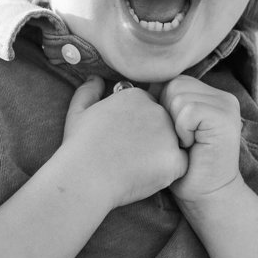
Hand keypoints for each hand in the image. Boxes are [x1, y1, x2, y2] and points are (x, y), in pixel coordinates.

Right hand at [59, 76, 186, 207]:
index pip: (149, 108)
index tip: (123, 139)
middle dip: (152, 137)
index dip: (137, 126)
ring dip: (161, 154)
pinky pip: (180, 165)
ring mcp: (168, 135)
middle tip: (130, 155)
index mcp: (137, 96)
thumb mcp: (77, 112)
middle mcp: (157, 110)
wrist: (84, 178)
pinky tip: (145, 176)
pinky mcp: (174, 160)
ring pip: (174, 143)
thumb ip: (89, 91)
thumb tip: (96, 78)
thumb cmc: (78, 147)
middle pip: (165, 123)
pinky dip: (167, 172)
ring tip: (136, 167)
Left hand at [159, 76, 244, 204]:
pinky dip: (183, 130)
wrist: (206, 196)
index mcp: (211, 95)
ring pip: (179, 95)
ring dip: (175, 123)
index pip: (174, 81)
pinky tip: (191, 146)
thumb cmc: (183, 167)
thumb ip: (167, 104)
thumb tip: (138, 84)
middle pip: (174, 84)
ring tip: (186, 143)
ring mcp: (226, 105)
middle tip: (181, 140)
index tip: (174, 134)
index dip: (164, 107)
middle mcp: (222, 96)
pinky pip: (188, 110)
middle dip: (168, 113)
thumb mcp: (173, 128)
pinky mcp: (224, 117)